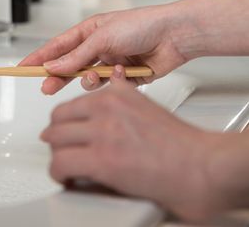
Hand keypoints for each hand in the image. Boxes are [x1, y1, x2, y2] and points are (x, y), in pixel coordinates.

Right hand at [20, 4, 192, 94]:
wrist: (175, 35)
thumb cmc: (141, 25)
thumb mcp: (102, 38)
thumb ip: (76, 56)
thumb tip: (52, 67)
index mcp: (88, 32)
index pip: (57, 47)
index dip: (39, 58)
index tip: (23, 68)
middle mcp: (97, 47)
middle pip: (69, 67)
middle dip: (58, 77)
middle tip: (47, 88)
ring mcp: (110, 62)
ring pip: (89, 79)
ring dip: (91, 80)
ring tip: (98, 76)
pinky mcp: (125, 76)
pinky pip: (110, 86)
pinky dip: (114, 82)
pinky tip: (123, 73)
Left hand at [40, 78, 246, 221]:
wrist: (199, 166)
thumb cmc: (178, 142)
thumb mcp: (145, 103)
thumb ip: (122, 92)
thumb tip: (111, 75)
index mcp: (113, 95)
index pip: (70, 106)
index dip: (64, 124)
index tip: (65, 133)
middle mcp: (104, 110)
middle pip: (57, 121)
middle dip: (57, 139)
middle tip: (64, 150)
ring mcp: (101, 133)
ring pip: (55, 141)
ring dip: (58, 156)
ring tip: (67, 166)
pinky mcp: (101, 160)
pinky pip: (61, 164)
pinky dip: (59, 173)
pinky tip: (68, 178)